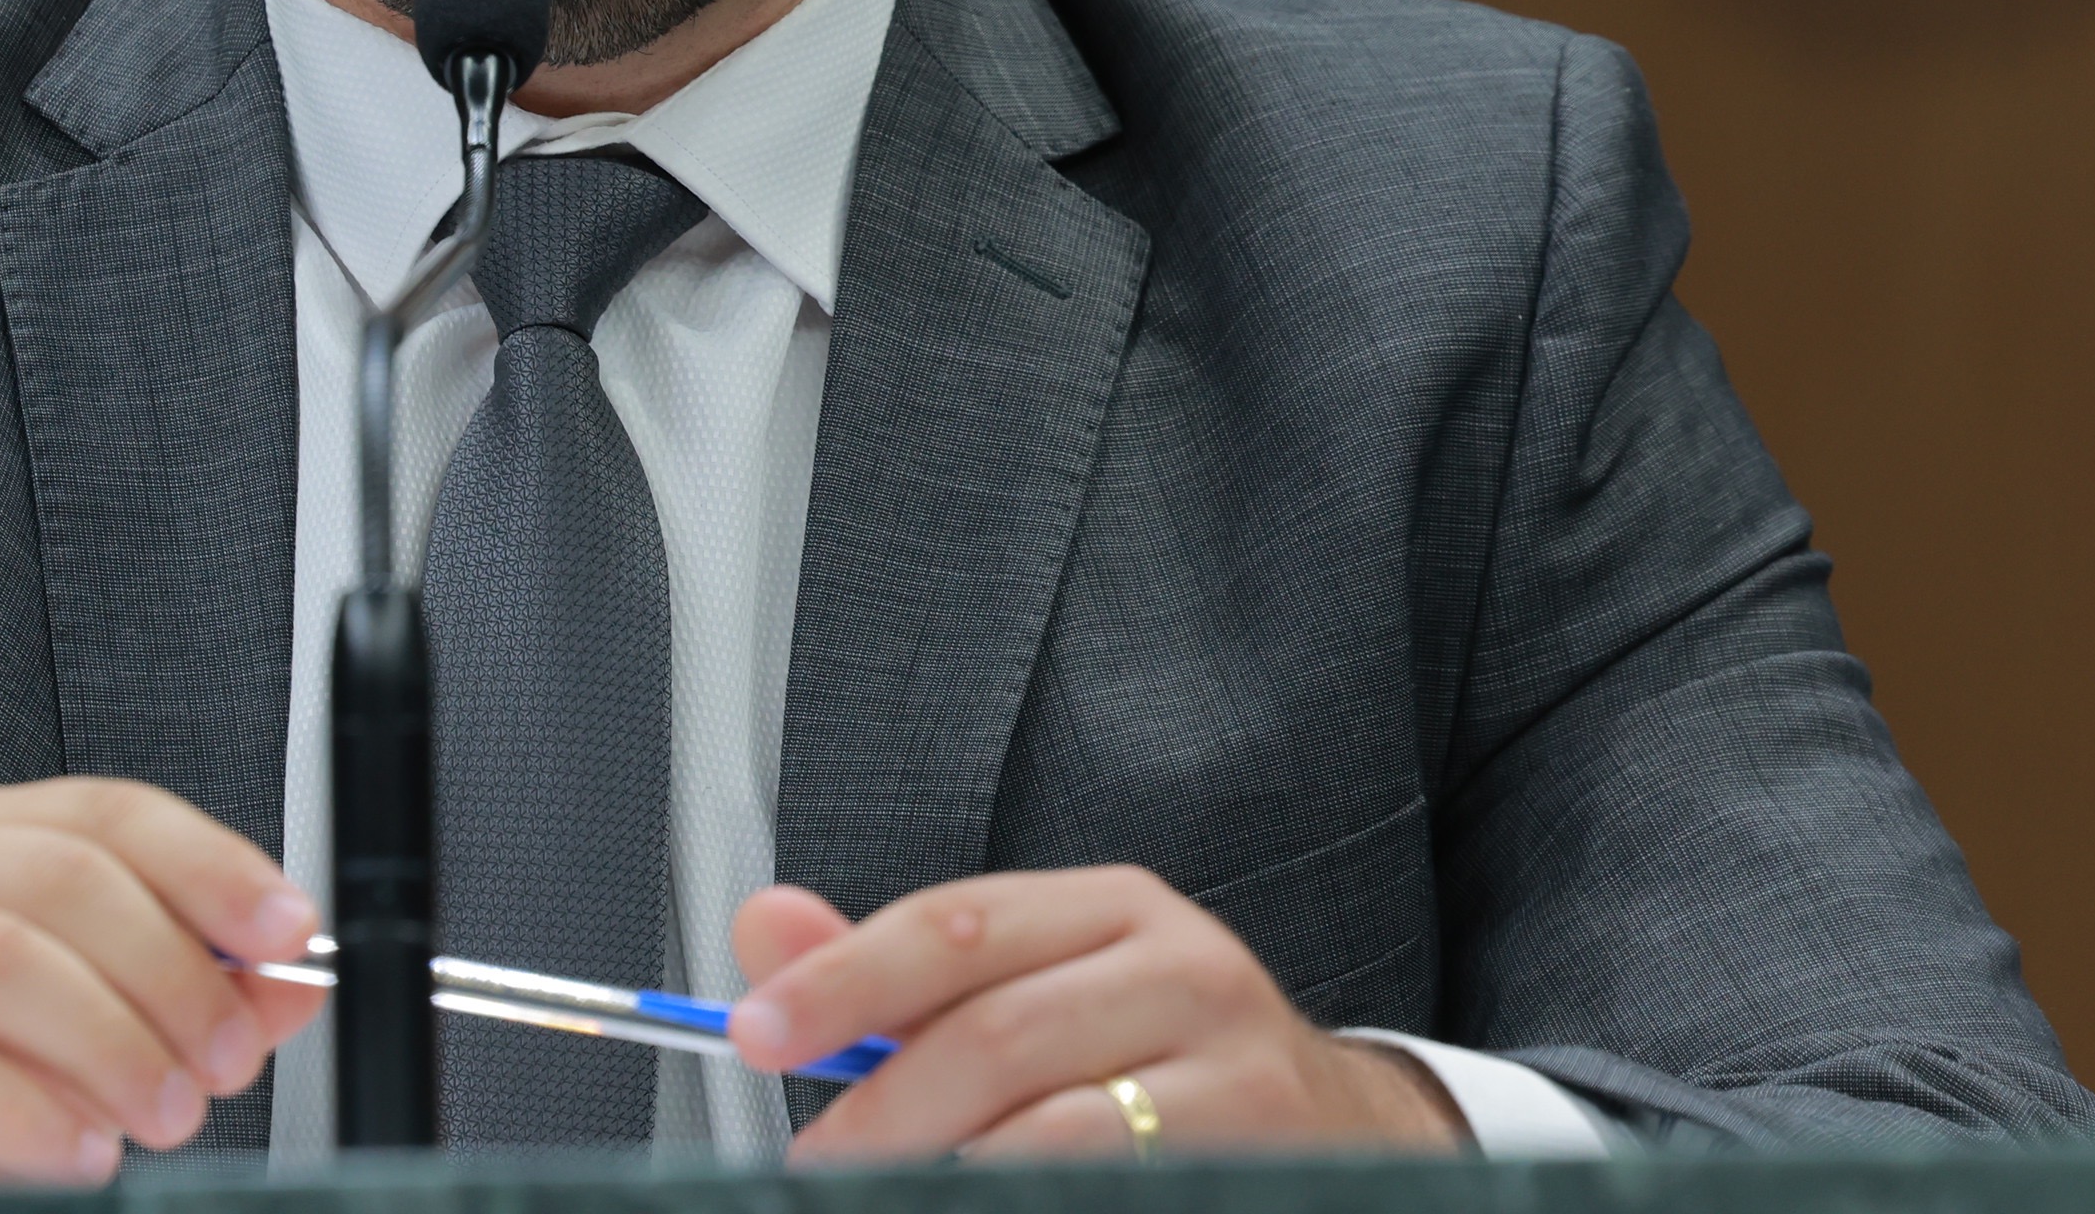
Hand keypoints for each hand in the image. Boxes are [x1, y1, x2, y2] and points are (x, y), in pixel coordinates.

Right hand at [0, 778, 326, 1188]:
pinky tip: (80, 1152)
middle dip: (171, 973)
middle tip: (226, 1058)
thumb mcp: (70, 1025)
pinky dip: (27, 1114)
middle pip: (60, 880)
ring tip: (165, 1111)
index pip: (105, 812)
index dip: (209, 866)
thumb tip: (292, 979)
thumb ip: (182, 995)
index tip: (287, 930)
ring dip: (111, 1042)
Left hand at [722, 868, 1465, 1160]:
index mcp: (1115, 909)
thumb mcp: (1036, 986)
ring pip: (1057, 1135)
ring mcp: (1240, 1074)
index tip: (754, 1032)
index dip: (842, 981)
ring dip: (948, 1175)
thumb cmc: (1157, 1058)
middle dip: (881, 1114)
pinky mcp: (1268, 1159)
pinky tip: (981, 1202)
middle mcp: (1186, 970)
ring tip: (887, 1195)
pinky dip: (1027, 1200)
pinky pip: (1117, 1190)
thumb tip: (765, 929)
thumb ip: (897, 971)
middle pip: (996, 1036)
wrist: (1340, 1132)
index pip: (954, 926)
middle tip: (814, 1164)